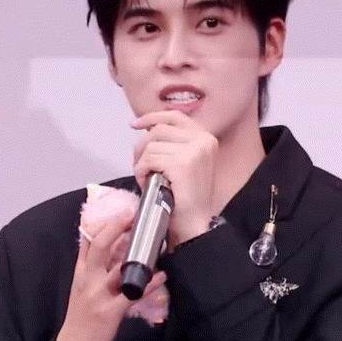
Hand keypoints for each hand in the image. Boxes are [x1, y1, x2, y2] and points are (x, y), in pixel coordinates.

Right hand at [56, 211, 166, 340]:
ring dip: (139, 255)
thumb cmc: (79, 316)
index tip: (116, 210)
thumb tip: (100, 243)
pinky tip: (161, 276)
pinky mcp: (111, 311)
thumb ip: (89, 266)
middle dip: (115, 228)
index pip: (87, 241)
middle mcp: (88, 279)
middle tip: (131, 215)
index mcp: (81, 272)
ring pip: (119, 268)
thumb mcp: (80, 286)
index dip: (100, 223)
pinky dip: (149, 284)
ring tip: (156, 242)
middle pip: (100, 247)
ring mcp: (99, 295)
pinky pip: (133, 293)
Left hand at [130, 110, 218, 248]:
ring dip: (141, 162)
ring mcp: (194, 151)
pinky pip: (149, 159)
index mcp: (206, 137)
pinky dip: (141, 170)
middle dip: (142, 146)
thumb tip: (148, 127)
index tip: (135, 124)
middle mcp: (203, 140)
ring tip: (147, 178)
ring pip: (151, 145)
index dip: (152, 117)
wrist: (195, 224)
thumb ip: (175, 143)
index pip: (174, 116)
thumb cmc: (186, 198)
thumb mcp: (187, 162)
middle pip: (158, 129)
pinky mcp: (182, 164)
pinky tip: (147, 182)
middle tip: (140, 165)